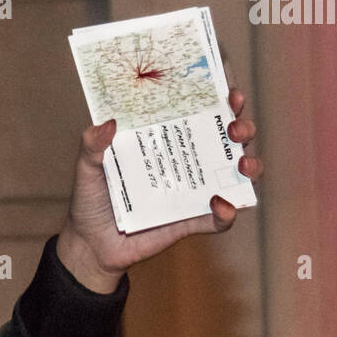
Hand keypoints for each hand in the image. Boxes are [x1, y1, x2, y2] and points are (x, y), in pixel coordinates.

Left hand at [57, 87, 263, 292]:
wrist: (90, 243)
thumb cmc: (91, 198)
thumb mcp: (87, 167)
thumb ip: (92, 145)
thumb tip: (108, 122)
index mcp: (164, 140)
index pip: (199, 114)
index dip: (220, 102)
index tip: (230, 92)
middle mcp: (184, 162)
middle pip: (227, 140)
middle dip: (242, 128)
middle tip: (235, 127)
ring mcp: (192, 192)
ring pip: (235, 176)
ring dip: (250, 166)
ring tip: (243, 163)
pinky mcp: (191, 222)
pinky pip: (219, 220)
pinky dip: (227, 214)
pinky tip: (221, 205)